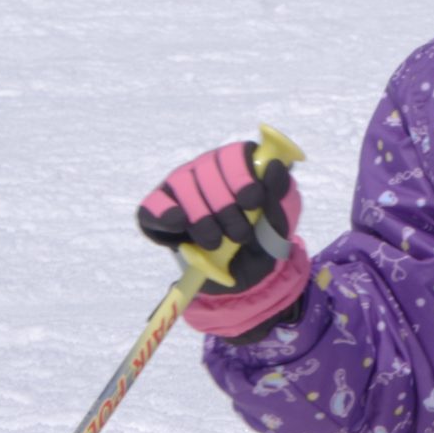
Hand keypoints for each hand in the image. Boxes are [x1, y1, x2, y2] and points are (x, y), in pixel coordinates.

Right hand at [138, 135, 310, 334]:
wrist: (242, 279)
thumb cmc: (262, 244)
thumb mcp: (279, 225)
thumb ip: (281, 195)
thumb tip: (275, 166)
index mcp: (239, 168)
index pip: (235, 153)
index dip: (242, 175)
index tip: (252, 203)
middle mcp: (208, 170)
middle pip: (207, 167)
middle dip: (224, 205)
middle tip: (238, 235)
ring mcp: (181, 188)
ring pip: (182, 184)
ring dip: (201, 216)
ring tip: (215, 243)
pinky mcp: (158, 211)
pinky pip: (152, 205)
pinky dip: (164, 214)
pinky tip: (180, 226)